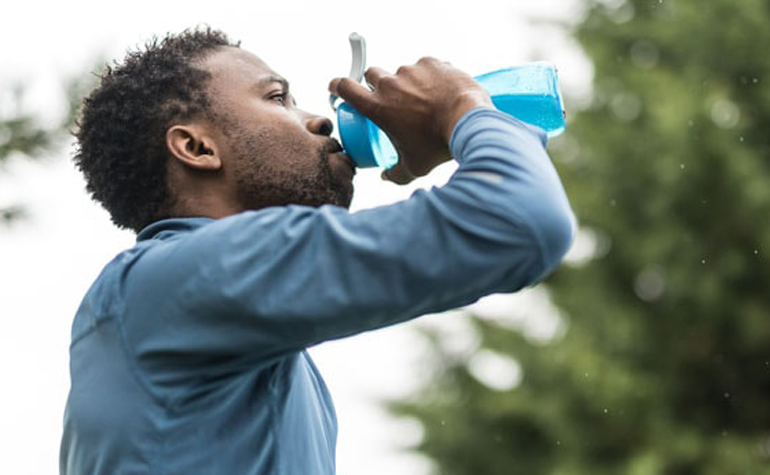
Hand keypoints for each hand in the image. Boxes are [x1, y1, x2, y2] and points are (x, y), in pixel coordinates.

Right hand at [328, 57, 492, 183]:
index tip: (337, 88)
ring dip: (408, 83)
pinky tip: (441, 91)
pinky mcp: (432, 62)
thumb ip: (395, 174)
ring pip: (402, 72)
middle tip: (390, 99)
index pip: (345, 87)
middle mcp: (390, 84)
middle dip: (376, 84)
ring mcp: (412, 70)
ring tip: (426, 101)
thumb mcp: (414, 167)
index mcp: (378, 106)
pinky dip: (430, 76)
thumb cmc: (437, 147)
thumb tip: (386, 176)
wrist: (468, 123)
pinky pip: (426, 66)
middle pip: (372, 74)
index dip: (337, 86)